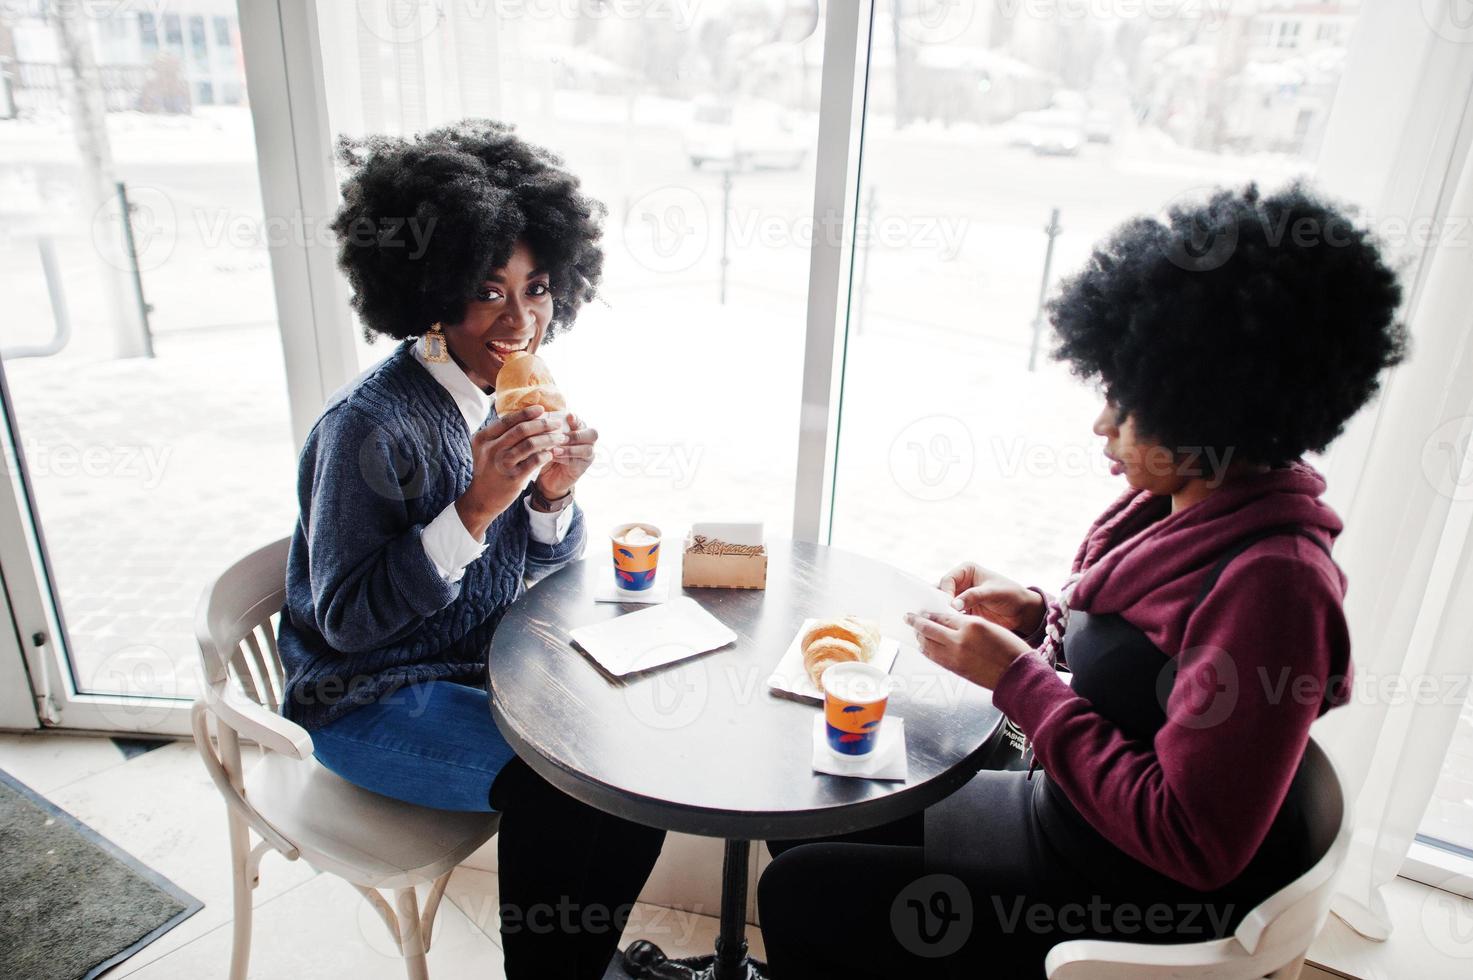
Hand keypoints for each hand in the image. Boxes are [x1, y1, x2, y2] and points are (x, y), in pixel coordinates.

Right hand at [455, 406, 567, 538]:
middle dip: (542, 424)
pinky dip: (545, 455)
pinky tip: (552, 453)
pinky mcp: (513, 477)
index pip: (508, 420)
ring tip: (559, 438)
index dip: (526, 413)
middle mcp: (491, 449)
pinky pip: (534, 462)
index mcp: (483, 438)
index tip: (541, 409)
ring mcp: (502, 463)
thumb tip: (525, 416)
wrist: (482, 498)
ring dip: (548, 439)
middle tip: (556, 423)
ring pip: (530, 444)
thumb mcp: (486, 449)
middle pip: (521, 430)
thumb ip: (500, 434)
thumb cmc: (489, 470)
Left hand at [533, 413, 597, 501]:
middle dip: (577, 435)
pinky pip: (578, 461)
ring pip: (587, 449)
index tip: (569, 416)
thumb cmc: (547, 452)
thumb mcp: (547, 439)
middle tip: (562, 437)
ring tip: (555, 450)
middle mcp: (586, 441)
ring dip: (570, 449)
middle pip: (592, 434)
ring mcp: (587, 454)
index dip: (576, 419)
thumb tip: (543, 420)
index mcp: (578, 429)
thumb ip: (549, 430)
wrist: (546, 476)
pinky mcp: (583, 467)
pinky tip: (554, 457)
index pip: (581, 421)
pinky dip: (565, 458)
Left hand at [904, 608, 1030, 690]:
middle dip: (916, 622)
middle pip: (929, 629)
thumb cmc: (1010, 649)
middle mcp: (959, 640)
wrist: (1017, 675)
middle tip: (907, 617)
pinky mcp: (955, 670)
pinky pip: (934, 657)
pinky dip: (927, 650)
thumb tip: (950, 623)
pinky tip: (924, 646)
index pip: (942, 616)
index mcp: (970, 625)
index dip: (930, 613)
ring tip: (915, 631)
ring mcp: (955, 657)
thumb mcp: (990, 627)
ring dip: (919, 637)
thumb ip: (968, 623)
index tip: (922, 611)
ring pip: (928, 645)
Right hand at [938, 561, 1044, 633]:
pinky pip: (950, 615)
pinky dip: (949, 621)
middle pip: (942, 592)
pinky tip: (949, 628)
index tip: (949, 605)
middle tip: (939, 615)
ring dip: (942, 613)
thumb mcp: (993, 592)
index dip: (945, 592)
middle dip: (940, 603)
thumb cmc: (1010, 595)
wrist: (1022, 611)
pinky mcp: (963, 611)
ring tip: (942, 623)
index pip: (948, 580)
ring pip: (943, 604)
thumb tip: (953, 604)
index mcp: (966, 570)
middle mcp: (961, 582)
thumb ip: (974, 596)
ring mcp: (961, 597)